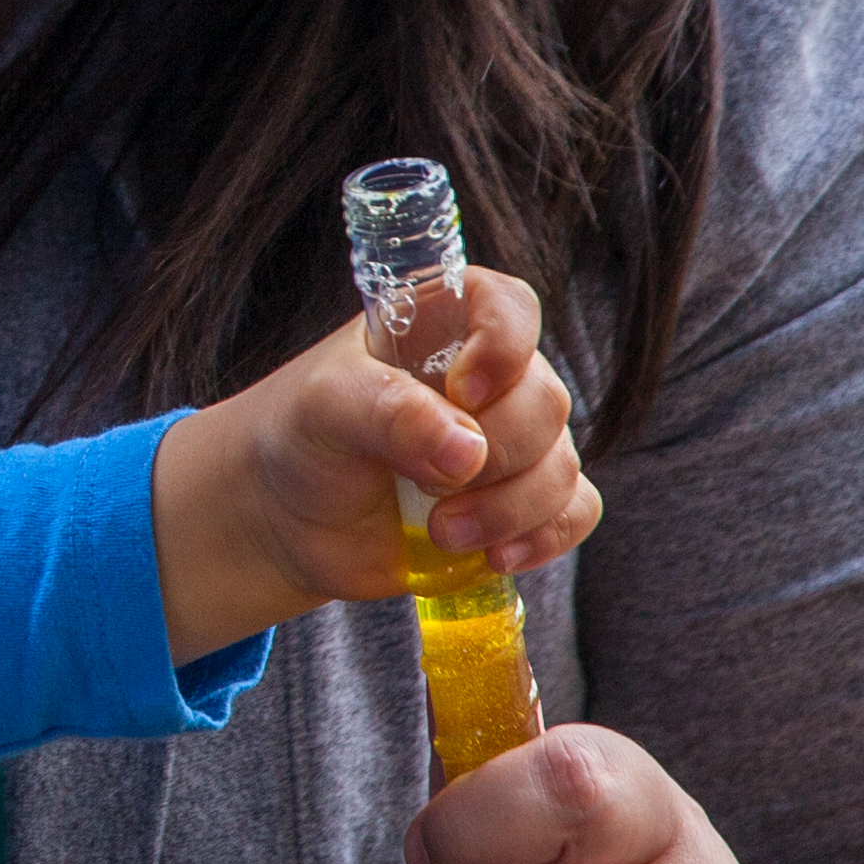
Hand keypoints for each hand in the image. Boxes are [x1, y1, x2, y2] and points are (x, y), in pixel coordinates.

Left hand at [147, 265, 596, 659]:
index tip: (464, 391)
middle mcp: (490, 378)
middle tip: (430, 488)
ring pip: (562, 465)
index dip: (504, 345)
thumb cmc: (301, 438)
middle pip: (545, 401)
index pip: (508, 307)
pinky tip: (496, 557)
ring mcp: (510, 441)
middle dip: (497, 455)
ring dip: (510, 509)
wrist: (288, 518)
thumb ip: (386, 413)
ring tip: (442, 532)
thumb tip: (467, 451)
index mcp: (439, 327)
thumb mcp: (323, 409)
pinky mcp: (521, 501)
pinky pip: (575, 510)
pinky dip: (545, 536)